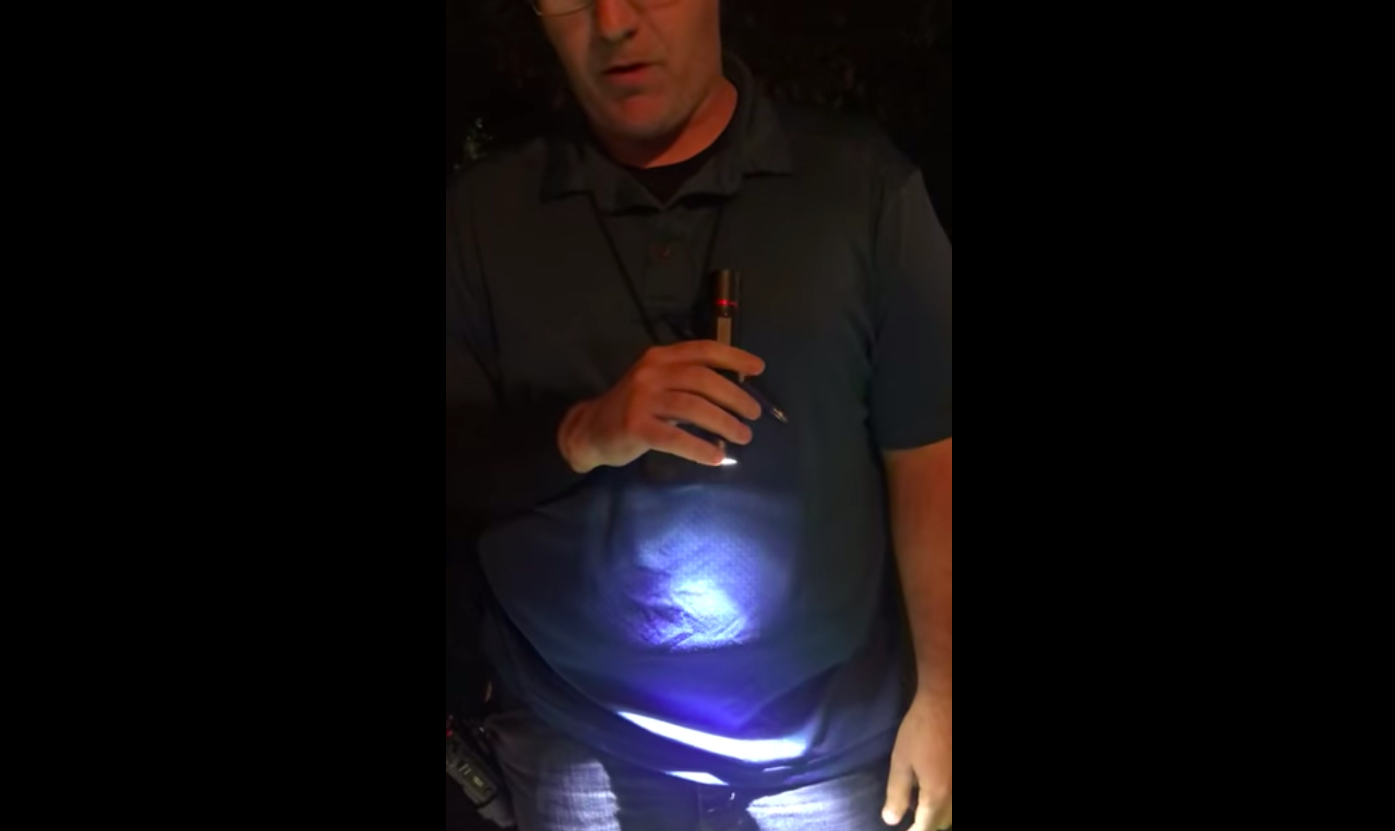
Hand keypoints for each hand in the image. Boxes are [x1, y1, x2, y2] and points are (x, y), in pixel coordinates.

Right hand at [559, 341, 766, 473]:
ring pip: (692, 407)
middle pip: (702, 380)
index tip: (758, 369)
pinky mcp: (636, 427)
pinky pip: (675, 438)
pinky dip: (700, 448)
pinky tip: (716, 457)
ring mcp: (641, 399)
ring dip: (723, 423)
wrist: (590, 430)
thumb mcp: (657, 383)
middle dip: (734, 396)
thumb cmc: (633, 408)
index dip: (733, 357)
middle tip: (754, 414)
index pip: (702, 350)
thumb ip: (687, 382)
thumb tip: (735, 393)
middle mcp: (651, 373)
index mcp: (660, 357)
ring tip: (743, 437)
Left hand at [883, 689, 952, 830]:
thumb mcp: (901, 761)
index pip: (926, 828)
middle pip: (942, 823)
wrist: (946, 703)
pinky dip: (946, 802)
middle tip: (911, 820)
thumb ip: (897, 793)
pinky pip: (955, 798)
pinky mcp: (962, 772)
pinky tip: (934, 790)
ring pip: (952, 813)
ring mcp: (961, 784)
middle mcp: (955, 794)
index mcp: (938, 794)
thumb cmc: (920, 730)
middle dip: (926, 825)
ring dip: (938, 815)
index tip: (902, 829)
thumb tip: (891, 820)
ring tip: (920, 807)